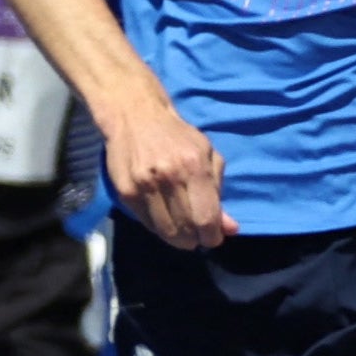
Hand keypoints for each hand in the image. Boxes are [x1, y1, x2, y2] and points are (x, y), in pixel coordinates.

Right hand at [100, 78, 229, 249]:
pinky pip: (147, 223)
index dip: (213, 236)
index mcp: (194, 167)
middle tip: (197, 235)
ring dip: (178, 238)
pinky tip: (164, 218)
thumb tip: (230, 228)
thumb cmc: (178, 136)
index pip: (206, 218)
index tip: (213, 236)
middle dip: (196, 239)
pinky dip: (159, 227)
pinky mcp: (125, 192)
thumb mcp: (207, 156)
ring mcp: (144, 186)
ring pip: (165, 231)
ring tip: (182, 231)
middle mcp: (169, 178)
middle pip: (186, 229)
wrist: (135, 116)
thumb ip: (218, 192)